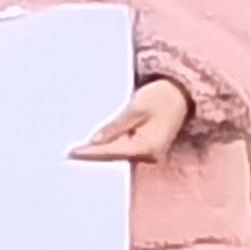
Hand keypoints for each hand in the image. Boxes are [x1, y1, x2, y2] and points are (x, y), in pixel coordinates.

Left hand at [72, 79, 195, 163]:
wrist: (182, 93)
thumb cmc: (161, 96)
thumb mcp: (136, 107)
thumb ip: (115, 126)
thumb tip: (95, 141)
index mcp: (147, 147)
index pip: (111, 152)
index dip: (90, 153)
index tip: (71, 153)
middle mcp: (149, 155)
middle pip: (114, 157)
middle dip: (92, 155)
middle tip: (68, 153)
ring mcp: (149, 153)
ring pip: (118, 153)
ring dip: (99, 151)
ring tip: (77, 149)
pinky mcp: (147, 146)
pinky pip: (124, 149)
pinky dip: (109, 146)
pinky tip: (95, 143)